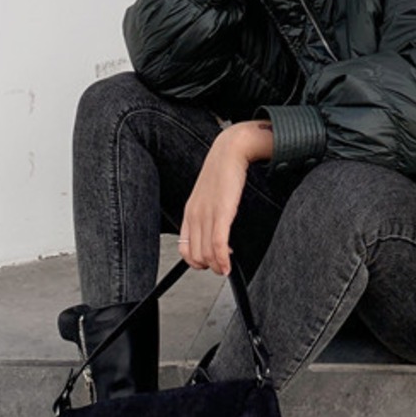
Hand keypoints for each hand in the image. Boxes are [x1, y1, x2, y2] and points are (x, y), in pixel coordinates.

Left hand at [177, 122, 272, 274]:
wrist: (230, 150)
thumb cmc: (224, 171)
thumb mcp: (209, 195)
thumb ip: (208, 213)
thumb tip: (216, 232)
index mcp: (190, 212)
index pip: (185, 249)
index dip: (197, 261)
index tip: (211, 261)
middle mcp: (195, 215)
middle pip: (196, 256)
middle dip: (210, 266)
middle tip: (222, 265)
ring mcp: (206, 214)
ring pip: (206, 254)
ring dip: (217, 266)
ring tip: (227, 265)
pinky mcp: (221, 212)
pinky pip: (218, 244)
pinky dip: (223, 260)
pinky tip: (228, 265)